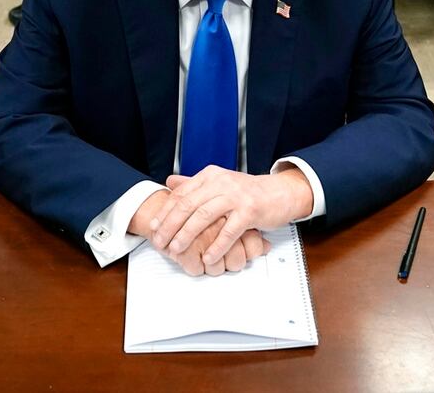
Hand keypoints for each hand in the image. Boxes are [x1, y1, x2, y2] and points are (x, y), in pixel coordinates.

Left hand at [129, 191, 269, 275]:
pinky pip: (229, 231)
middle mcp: (221, 182)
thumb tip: (169, 182)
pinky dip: (216, 246)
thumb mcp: (219, 182)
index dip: (165, 211)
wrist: (280, 192)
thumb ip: (194, 183)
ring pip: (204, 216)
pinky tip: (207, 257)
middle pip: (188, 204)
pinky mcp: (250, 211)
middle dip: (170, 225)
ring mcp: (236, 196)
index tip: (153, 226)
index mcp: (210, 176)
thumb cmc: (248, 192)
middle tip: (160, 241)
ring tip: (176, 250)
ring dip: (187, 235)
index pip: (181, 193)